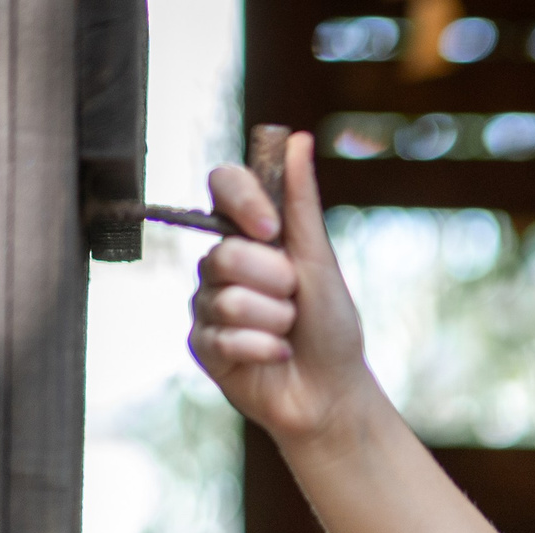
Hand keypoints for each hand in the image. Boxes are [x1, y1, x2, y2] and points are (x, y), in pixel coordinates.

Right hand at [187, 131, 372, 445]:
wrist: (332, 393)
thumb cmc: (331, 328)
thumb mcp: (319, 261)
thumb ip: (301, 203)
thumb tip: (296, 138)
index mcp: (249, 236)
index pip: (223, 185)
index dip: (244, 202)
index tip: (271, 229)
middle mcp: (221, 265)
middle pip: (224, 252)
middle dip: (275, 283)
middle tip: (296, 303)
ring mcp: (207, 304)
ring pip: (226, 298)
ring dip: (273, 321)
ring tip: (288, 334)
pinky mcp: (202, 344)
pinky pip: (222, 336)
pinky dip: (262, 350)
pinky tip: (277, 357)